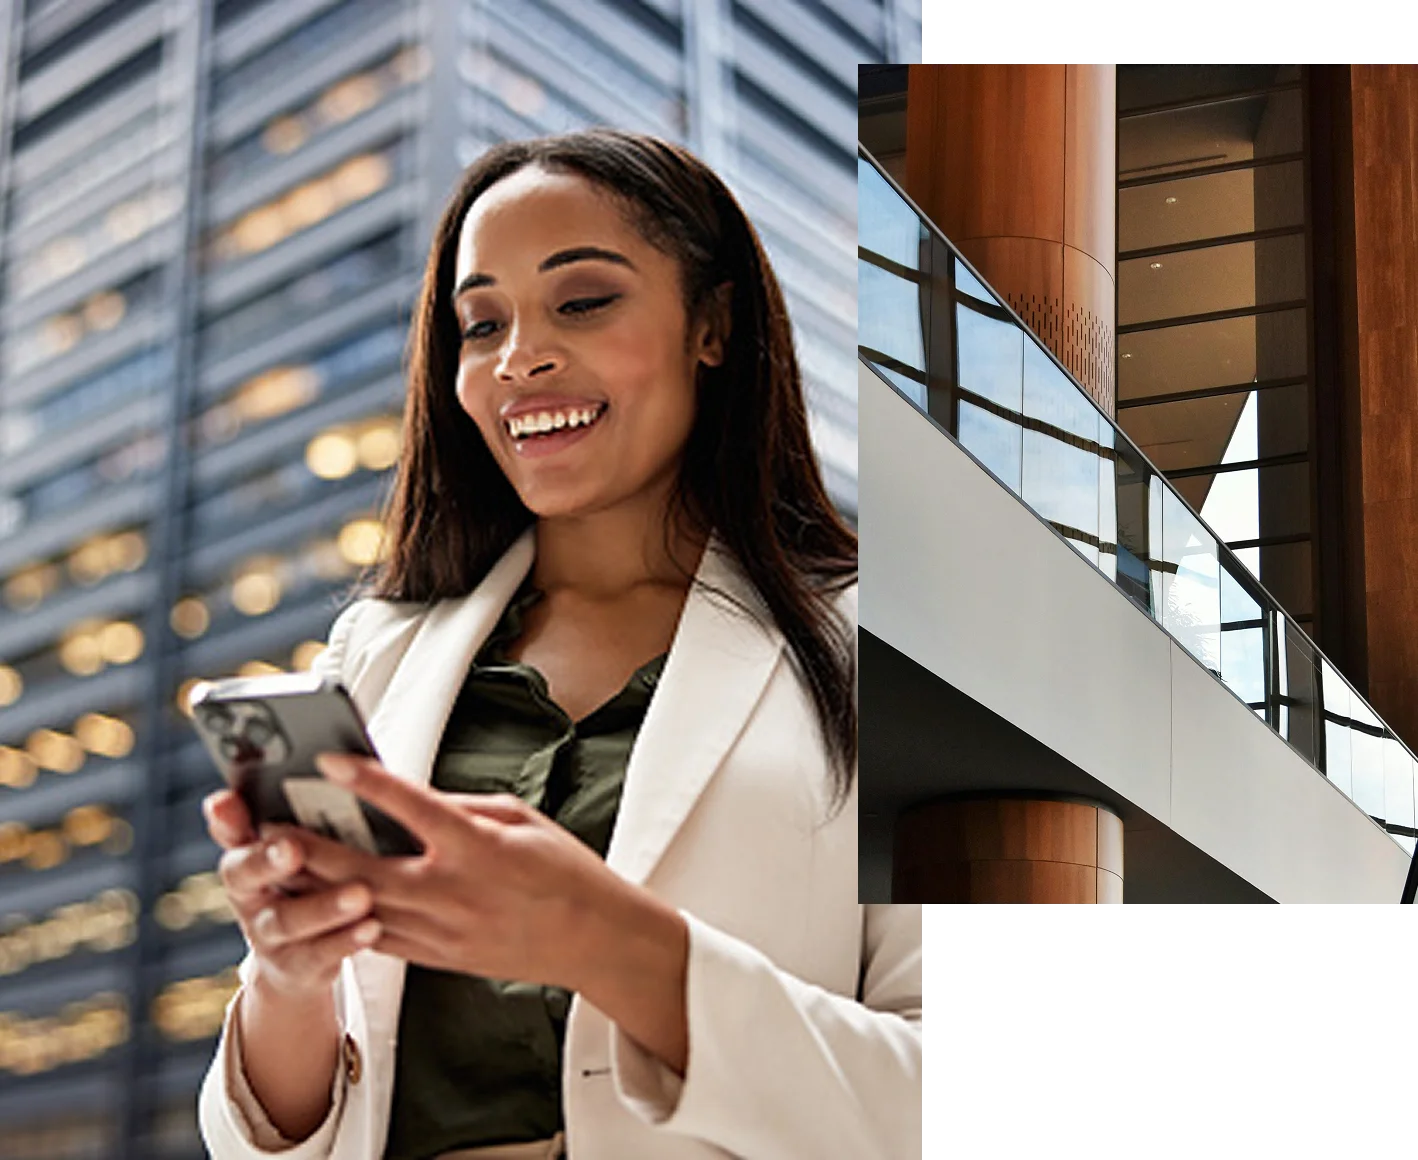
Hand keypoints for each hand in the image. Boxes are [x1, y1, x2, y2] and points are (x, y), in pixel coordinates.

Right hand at [202, 788, 381, 999]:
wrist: (298, 961)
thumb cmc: (303, 883)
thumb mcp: (290, 848)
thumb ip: (284, 814)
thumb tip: (264, 783)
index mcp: (246, 856)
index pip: (229, 833)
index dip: (226, 821)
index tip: (231, 802)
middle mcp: (249, 896)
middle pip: (246, 875)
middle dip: (267, 860)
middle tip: (293, 847)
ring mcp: (269, 935)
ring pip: (288, 921)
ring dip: (323, 906)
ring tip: (360, 894)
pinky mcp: (296, 967)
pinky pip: (319, 955)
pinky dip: (344, 940)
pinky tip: (372, 926)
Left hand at [279, 754, 621, 991]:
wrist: (591, 939)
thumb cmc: (562, 870)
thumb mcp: (520, 817)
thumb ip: (461, 806)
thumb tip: (411, 798)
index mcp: (478, 847)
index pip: (413, 807)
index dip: (368, 781)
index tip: (329, 760)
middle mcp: (453, 891)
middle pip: (364, 869)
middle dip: (310, 849)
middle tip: (267, 827)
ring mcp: (442, 930)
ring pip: (360, 910)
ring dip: (315, 889)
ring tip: (277, 866)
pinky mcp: (438, 958)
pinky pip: (378, 939)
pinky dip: (345, 918)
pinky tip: (318, 903)